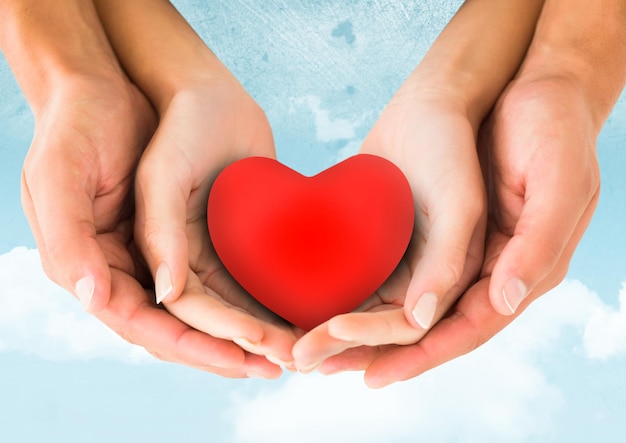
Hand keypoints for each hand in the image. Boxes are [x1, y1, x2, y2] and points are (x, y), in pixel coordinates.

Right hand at [21, 73, 280, 377]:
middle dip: (230, 350)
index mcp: (95, 266)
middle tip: (280, 365)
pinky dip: (251, 294)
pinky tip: (284, 305)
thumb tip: (121, 297)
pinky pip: (223, 273)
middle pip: (184, 326)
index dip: (195, 347)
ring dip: (248, 330)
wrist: (116, 83)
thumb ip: (85, 238)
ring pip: (209, 306)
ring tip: (292, 346)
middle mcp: (132, 268)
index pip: (147, 325)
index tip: (241, 361)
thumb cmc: (80, 123)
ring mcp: (166, 251)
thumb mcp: (65, 173)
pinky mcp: (193, 232)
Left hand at [313, 76, 600, 386]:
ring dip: (354, 324)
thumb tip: (499, 303)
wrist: (520, 84)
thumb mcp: (556, 183)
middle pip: (420, 325)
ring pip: (396, 301)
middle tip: (318, 365)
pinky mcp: (420, 226)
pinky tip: (318, 293)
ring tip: (307, 343)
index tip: (371, 374)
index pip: (463, 329)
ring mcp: (446, 248)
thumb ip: (532, 246)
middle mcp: (477, 269)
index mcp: (516, 270)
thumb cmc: (551, 129)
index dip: (418, 356)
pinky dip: (354, 285)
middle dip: (371, 349)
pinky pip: (386, 265)